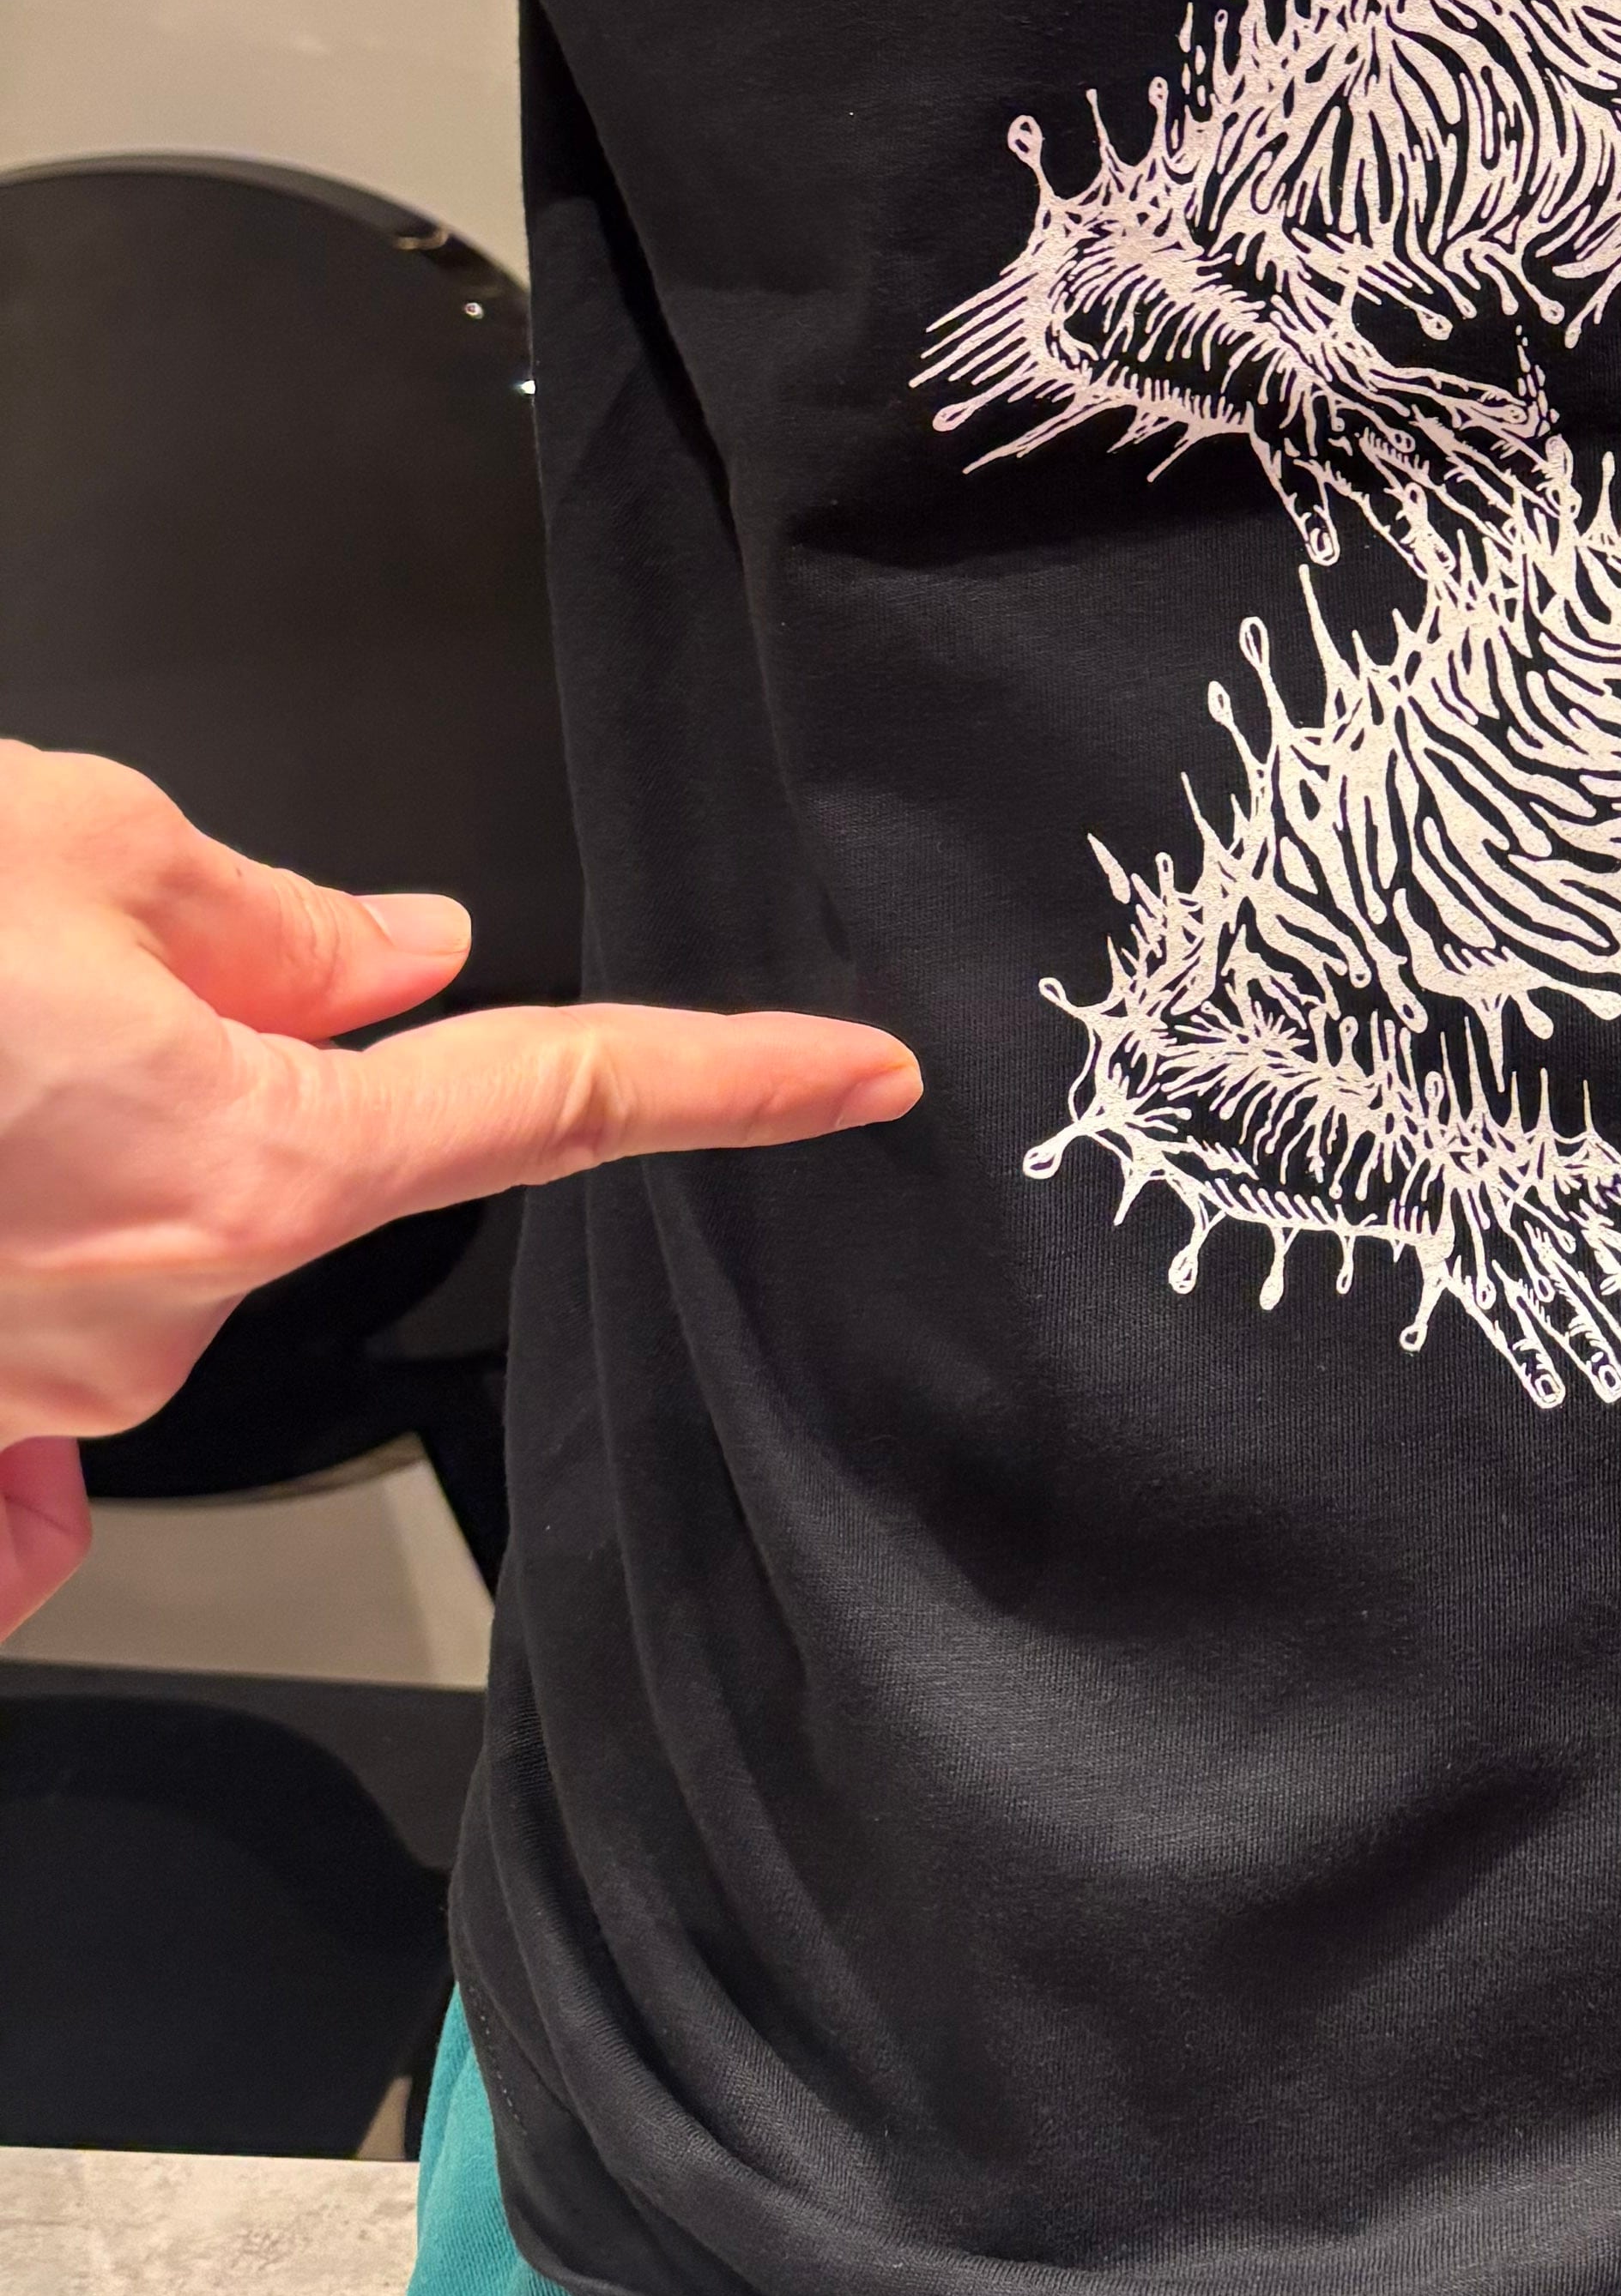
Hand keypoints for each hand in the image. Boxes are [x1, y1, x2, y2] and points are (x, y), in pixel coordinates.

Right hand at [0, 745, 919, 1632]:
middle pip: (307, 1151)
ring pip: (152, 1229)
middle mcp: (161, 1314)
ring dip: (78, 1136)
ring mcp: (37, 1396)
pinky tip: (12, 1269)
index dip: (726, 1081)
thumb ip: (270, 920)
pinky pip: (37, 1444)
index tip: (860, 1077)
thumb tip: (401, 953)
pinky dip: (37, 1369)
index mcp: (247, 1164)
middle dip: (220, 1043)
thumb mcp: (77, 851)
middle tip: (59, 960)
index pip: (556, 1103)